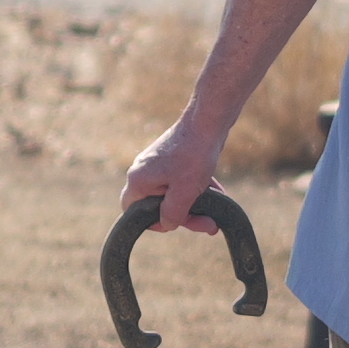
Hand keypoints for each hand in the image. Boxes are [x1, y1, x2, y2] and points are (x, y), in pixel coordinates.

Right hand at [114, 108, 227, 243]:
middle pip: (158, 204)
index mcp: (138, 180)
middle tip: (209, 225)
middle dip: (185, 215)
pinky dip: (196, 189)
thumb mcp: (184, 193)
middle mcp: (142, 171)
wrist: (207, 122)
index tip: (178, 223)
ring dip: (194, 204)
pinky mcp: (171, 157)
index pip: (131, 211)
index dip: (154, 223)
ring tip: (217, 212)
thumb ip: (173, 214)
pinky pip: (180, 180)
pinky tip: (218, 194)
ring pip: (172, 193)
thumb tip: (167, 225)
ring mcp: (156, 163)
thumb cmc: (193, 157)